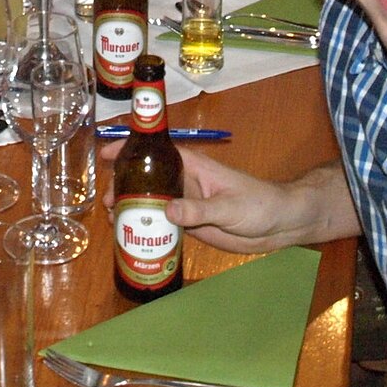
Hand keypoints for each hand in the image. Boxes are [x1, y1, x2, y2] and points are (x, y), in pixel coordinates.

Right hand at [99, 147, 357, 253]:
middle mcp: (185, 182)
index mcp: (194, 166)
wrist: (280, 225)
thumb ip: (198, 209)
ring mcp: (187, 204)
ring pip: (152, 202)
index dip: (132, 149)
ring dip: (132, 209)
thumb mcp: (229, 206)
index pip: (158, 152)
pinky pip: (163, 224)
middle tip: (106, 202)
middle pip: (148, 179)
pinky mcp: (191, 225)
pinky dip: (147, 228)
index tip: (107, 153)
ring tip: (112, 221)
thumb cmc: (259, 204)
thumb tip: (166, 211)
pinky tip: (132, 237)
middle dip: (124, 186)